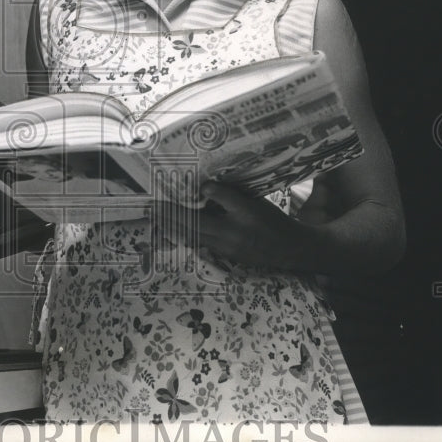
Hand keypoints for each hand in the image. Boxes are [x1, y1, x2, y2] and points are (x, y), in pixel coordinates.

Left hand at [156, 183, 313, 270]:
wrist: (289, 249)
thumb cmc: (272, 222)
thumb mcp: (254, 203)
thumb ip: (229, 196)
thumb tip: (204, 187)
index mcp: (239, 220)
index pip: (211, 207)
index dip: (188, 201)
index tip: (169, 195)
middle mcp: (228, 237)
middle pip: (193, 226)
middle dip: (171, 216)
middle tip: (152, 207)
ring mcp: (225, 248)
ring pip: (194, 237)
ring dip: (174, 228)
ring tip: (157, 218)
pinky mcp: (224, 254)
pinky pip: (200, 244)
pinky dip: (186, 235)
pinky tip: (174, 229)